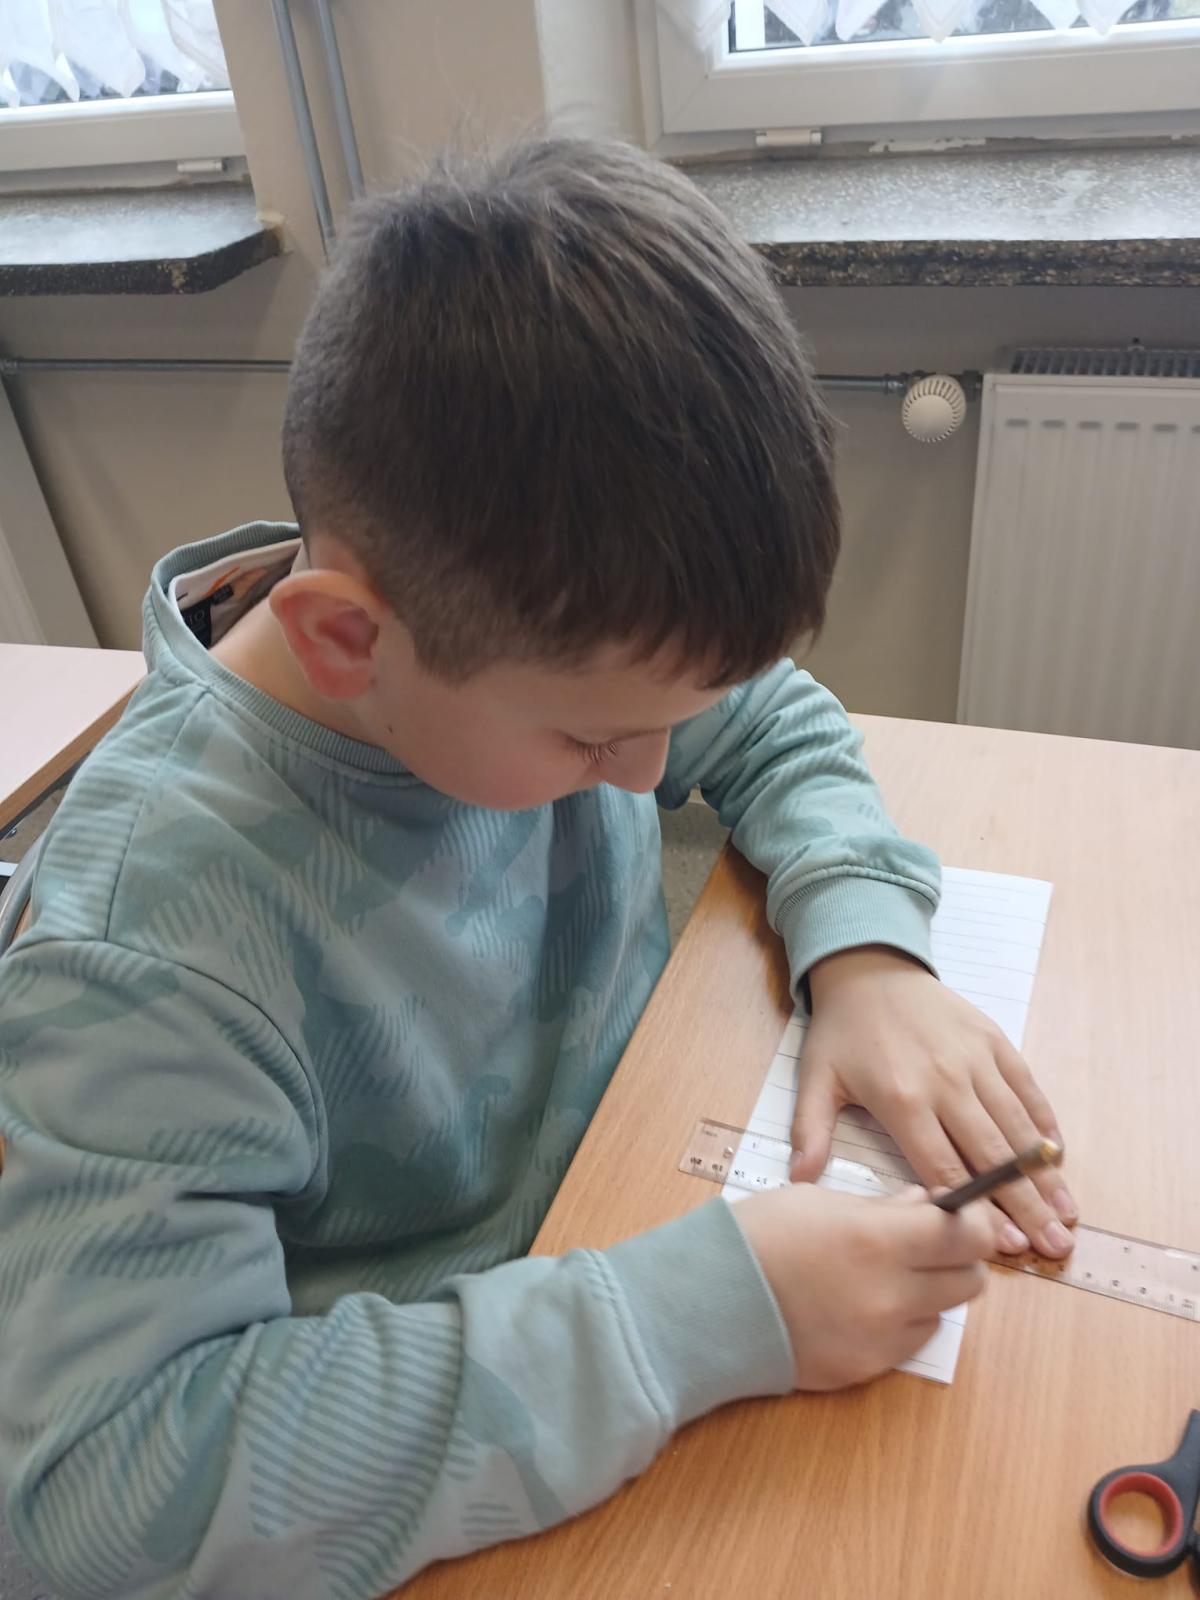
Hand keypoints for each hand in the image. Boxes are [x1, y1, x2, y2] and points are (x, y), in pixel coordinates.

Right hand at [734, 1182, 1000, 1389]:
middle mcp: (890, 1294)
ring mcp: (880, 1338)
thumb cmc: (759, 1235)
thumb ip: (882, 1207)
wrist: (708, 1301)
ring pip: (944, 1314)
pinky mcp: (866, 1369)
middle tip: (927, 1243)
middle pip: (971, 1281)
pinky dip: (902, 1321)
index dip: (973, 1221)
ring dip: (931, 1291)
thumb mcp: (819, 1200)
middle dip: (958, 1258)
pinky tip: (864, 1304)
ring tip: (889, 1274)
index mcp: (878, 1240)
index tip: (960, 1213)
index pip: (967, 1235)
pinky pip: (909, 1342)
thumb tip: (925, 1205)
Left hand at [791, 947, 1076, 1258]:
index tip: (1004, 1246)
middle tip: (1054, 1246)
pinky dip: (1044, 1123)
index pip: (945, 1170)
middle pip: (992, 1158)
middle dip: (1025, 1206)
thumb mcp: (816, 1077)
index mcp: (902, 1101)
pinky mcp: (993, 1040)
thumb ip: (810, 1130)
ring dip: (1045, 1174)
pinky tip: (1060, 1156)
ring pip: (1017, 1128)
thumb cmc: (843, 1030)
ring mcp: (975, 1060)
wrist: (869, 965)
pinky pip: (1026, 1088)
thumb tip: (799, 1179)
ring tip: (1067, 1215)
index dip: (976, 1212)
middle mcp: (946, 1083)